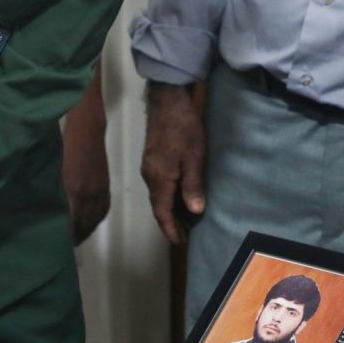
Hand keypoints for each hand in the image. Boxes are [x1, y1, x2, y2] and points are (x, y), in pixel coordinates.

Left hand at [62, 69, 110, 243]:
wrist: (87, 126)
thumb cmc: (63, 142)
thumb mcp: (51, 167)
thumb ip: (48, 189)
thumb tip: (41, 207)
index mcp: (73, 190)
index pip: (70, 223)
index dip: (64, 236)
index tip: (54, 246)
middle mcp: (88, 194)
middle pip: (83, 225)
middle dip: (73, 237)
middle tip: (61, 246)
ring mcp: (99, 190)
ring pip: (94, 219)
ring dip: (85, 231)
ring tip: (74, 238)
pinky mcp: (105, 185)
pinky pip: (103, 209)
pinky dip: (95, 220)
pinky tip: (89, 223)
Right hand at [140, 81, 207, 244]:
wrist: (167, 100)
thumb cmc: (184, 127)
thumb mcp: (194, 156)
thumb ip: (193, 184)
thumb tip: (195, 212)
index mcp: (159, 178)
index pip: (162, 212)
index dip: (170, 229)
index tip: (180, 242)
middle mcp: (150, 176)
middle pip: (158, 206)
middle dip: (170, 222)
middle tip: (185, 234)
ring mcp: (148, 167)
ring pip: (158, 195)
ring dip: (169, 209)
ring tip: (185, 219)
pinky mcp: (152, 158)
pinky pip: (158, 185)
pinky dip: (168, 196)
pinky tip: (179, 195)